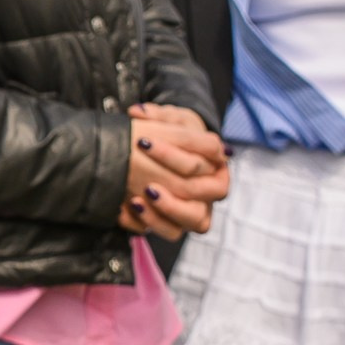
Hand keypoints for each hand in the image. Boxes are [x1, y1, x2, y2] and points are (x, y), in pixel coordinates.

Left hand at [120, 108, 230, 235]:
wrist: (158, 154)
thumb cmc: (170, 134)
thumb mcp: (167, 120)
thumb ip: (155, 115)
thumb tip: (138, 113)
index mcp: (216, 159)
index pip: (209, 154)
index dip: (176, 151)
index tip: (142, 142)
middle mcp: (212, 187)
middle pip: (210, 192)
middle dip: (179, 183)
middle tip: (147, 182)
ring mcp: (198, 208)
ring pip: (198, 221)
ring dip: (171, 212)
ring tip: (139, 200)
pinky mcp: (179, 223)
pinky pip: (172, 231)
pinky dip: (152, 224)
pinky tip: (128, 210)